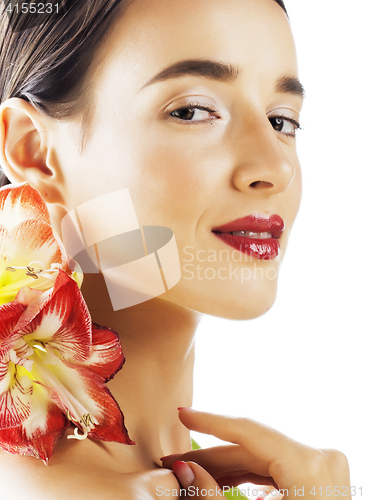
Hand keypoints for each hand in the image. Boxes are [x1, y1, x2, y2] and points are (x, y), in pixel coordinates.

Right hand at [161, 408, 350, 498]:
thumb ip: (212, 497)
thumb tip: (184, 469)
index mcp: (308, 466)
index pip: (248, 431)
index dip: (210, 421)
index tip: (183, 414)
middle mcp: (320, 457)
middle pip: (252, 449)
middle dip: (212, 456)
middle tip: (176, 459)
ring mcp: (323, 466)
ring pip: (262, 457)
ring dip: (227, 466)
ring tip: (194, 471)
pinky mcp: (321, 476)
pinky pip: (277, 468)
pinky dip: (250, 474)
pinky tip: (222, 478)